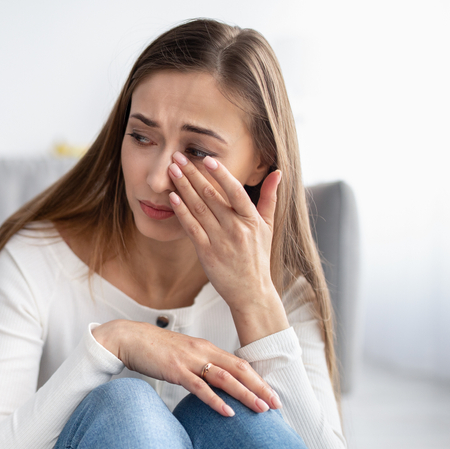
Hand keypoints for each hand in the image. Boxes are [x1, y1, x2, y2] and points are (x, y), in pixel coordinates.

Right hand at [93, 320, 280, 416]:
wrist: (128, 338)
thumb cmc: (153, 349)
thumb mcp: (182, 354)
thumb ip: (199, 364)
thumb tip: (213, 381)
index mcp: (206, 347)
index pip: (239, 364)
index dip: (258, 380)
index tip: (272, 395)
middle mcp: (202, 351)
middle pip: (239, 370)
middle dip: (260, 388)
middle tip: (277, 405)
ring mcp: (189, 360)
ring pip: (225, 378)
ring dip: (246, 395)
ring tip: (261, 410)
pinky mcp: (176, 370)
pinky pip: (200, 387)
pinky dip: (216, 401)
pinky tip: (228, 412)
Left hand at [167, 152, 288, 342]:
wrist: (251, 292)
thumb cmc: (258, 257)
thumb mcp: (268, 227)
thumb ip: (270, 198)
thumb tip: (277, 172)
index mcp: (251, 220)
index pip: (235, 191)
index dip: (220, 174)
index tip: (207, 159)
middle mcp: (236, 228)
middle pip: (211, 195)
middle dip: (193, 174)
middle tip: (178, 156)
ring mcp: (220, 241)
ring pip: (198, 209)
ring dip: (183, 187)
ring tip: (172, 170)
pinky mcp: (206, 253)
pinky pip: (191, 228)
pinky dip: (181, 212)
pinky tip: (172, 197)